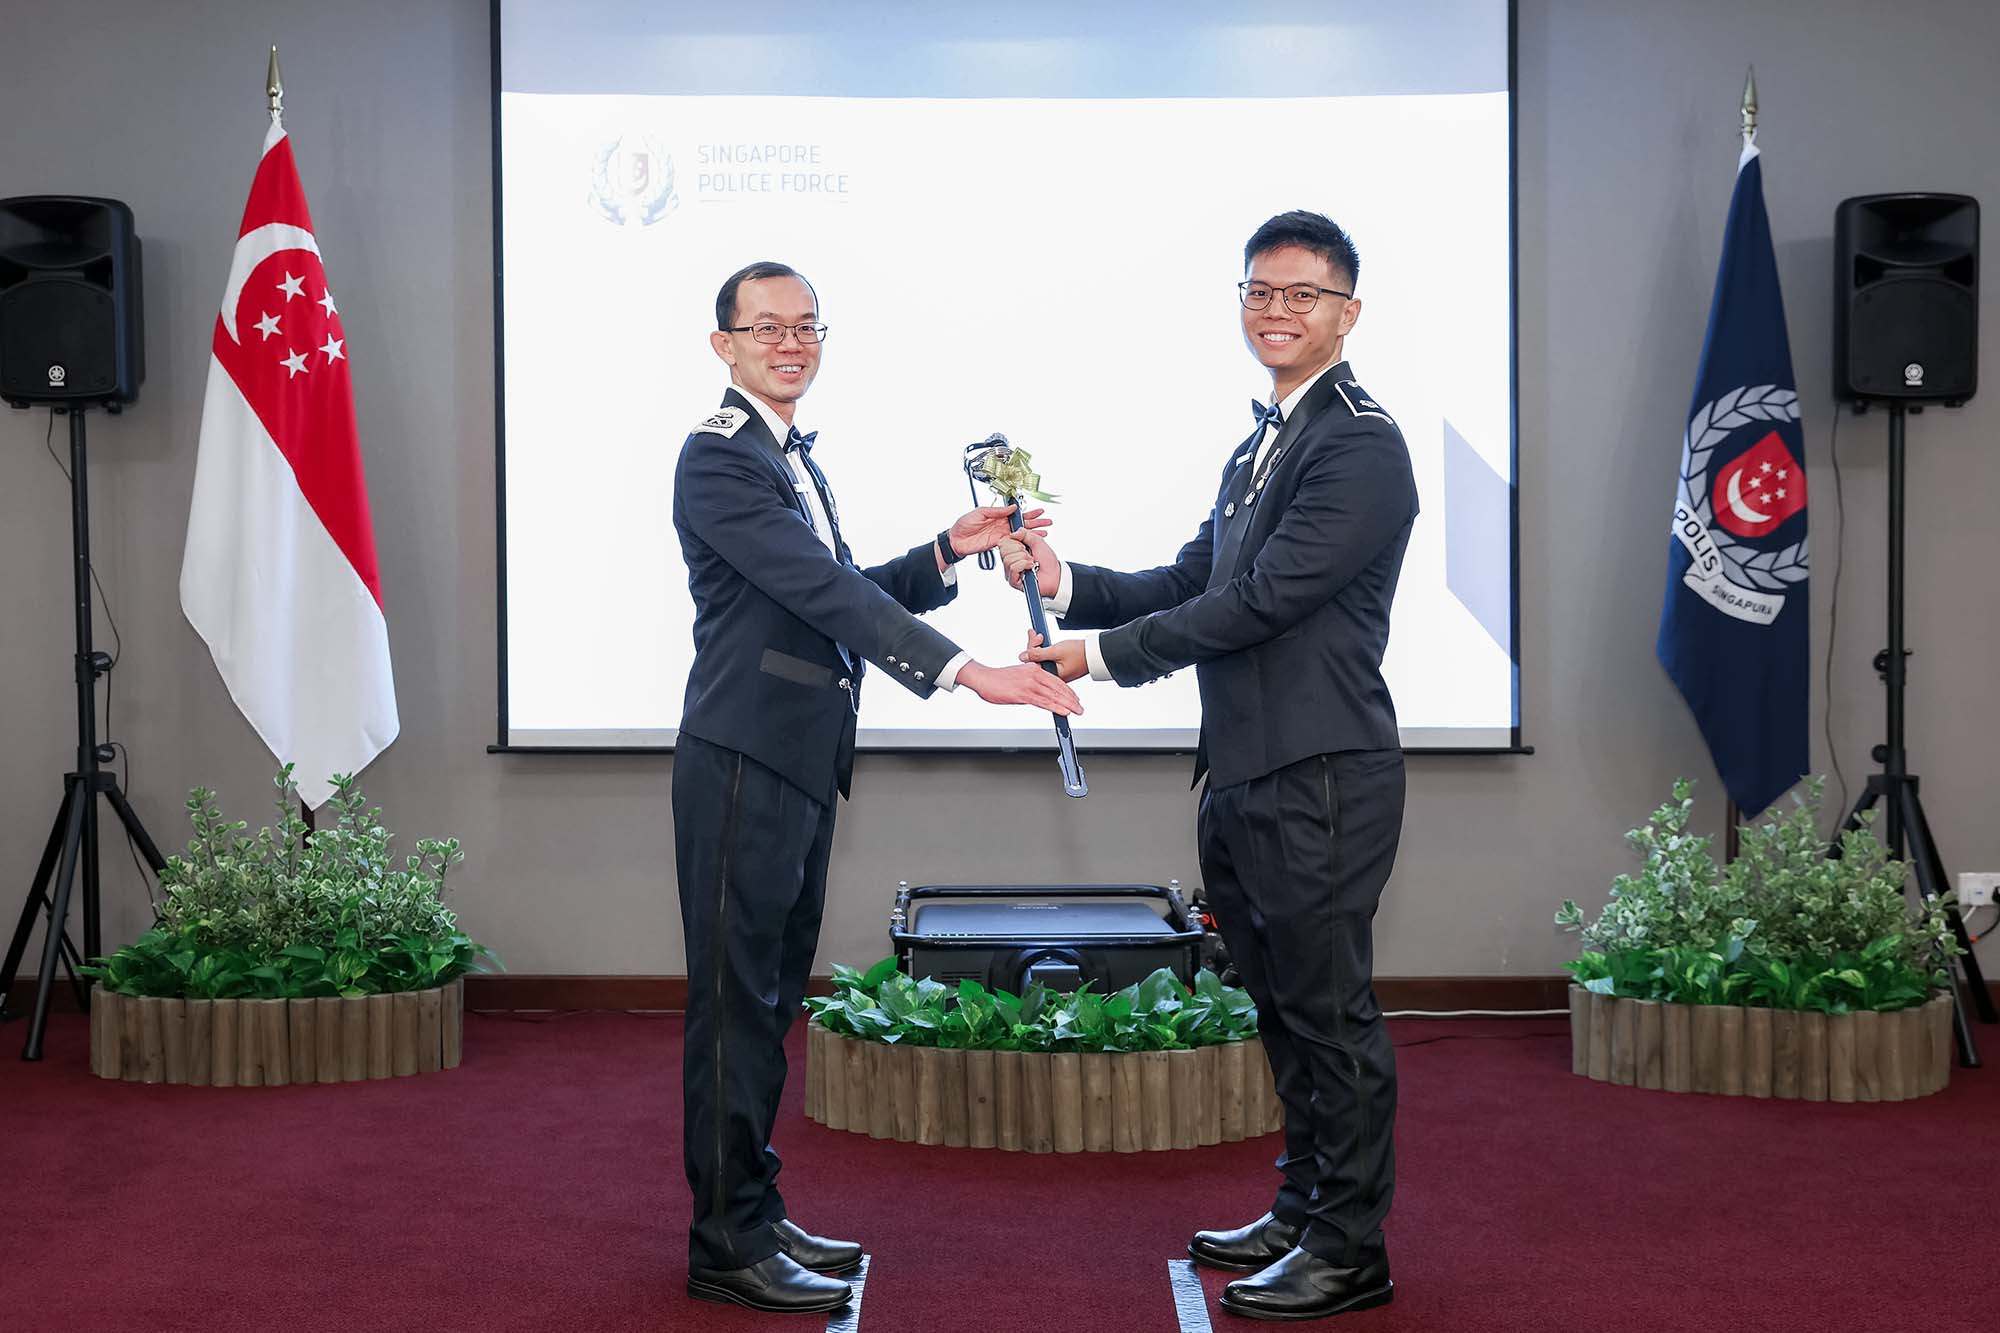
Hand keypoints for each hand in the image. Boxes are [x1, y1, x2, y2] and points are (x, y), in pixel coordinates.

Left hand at [948, 504, 1050, 557]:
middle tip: (1048, 522)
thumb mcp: (980, 512)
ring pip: (1020, 534)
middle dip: (1035, 523)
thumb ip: (997, 511)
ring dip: (1032, 534)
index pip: (1017, 513)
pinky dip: (1022, 544)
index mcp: (998, 515)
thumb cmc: (964, 524)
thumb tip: (1012, 508)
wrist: (956, 540)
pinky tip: (1031, 544)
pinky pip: (1013, 544)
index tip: (1039, 512)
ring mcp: (1000, 535)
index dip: (1029, 513)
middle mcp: (1001, 525)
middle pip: (1022, 524)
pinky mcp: (998, 545)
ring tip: (1044, 533)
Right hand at [958, 660, 1083, 714]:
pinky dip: (1055, 707)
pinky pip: (1043, 702)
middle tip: (1080, 707)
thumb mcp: (1018, 673)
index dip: (1067, 691)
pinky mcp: (1023, 694)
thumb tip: (1036, 685)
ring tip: (1076, 711)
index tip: (1075, 699)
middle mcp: (1034, 675)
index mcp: (1034, 670)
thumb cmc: (998, 678)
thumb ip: (1029, 677)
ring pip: (1053, 695)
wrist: (983, 678)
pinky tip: (1063, 711)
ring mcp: (1029, 685)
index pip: (1056, 681)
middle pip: (1058, 688)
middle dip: (1071, 699)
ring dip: (1067, 704)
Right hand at [997, 527, 1062, 597]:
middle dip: (1020, 550)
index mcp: (1013, 551)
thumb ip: (1025, 534)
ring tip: (1031, 562)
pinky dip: (1023, 565)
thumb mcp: (1037, 541)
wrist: (1055, 574)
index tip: (1024, 545)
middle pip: (1004, 550)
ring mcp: (1010, 571)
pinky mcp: (1012, 581)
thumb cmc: (1047, 560)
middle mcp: (1010, 561)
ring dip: (1024, 558)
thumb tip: (1013, 534)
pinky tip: (1030, 567)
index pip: (1003, 542)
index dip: (1015, 542)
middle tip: (1030, 555)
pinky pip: (1012, 568)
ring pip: (1008, 559)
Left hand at [1019, 630, 1087, 682]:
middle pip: (1035, 661)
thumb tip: (1023, 656)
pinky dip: (1045, 650)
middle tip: (1037, 634)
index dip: (1031, 649)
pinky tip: (1044, 643)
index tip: (1034, 636)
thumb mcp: (1056, 651)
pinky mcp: (1059, 668)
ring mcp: (1056, 672)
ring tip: (1040, 637)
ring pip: (1041, 659)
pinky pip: (1048, 659)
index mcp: (1051, 677)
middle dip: (1034, 646)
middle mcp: (1052, 677)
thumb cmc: (1080, 653)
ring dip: (1039, 646)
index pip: (1032, 664)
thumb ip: (1037, 654)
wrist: (1095, 652)